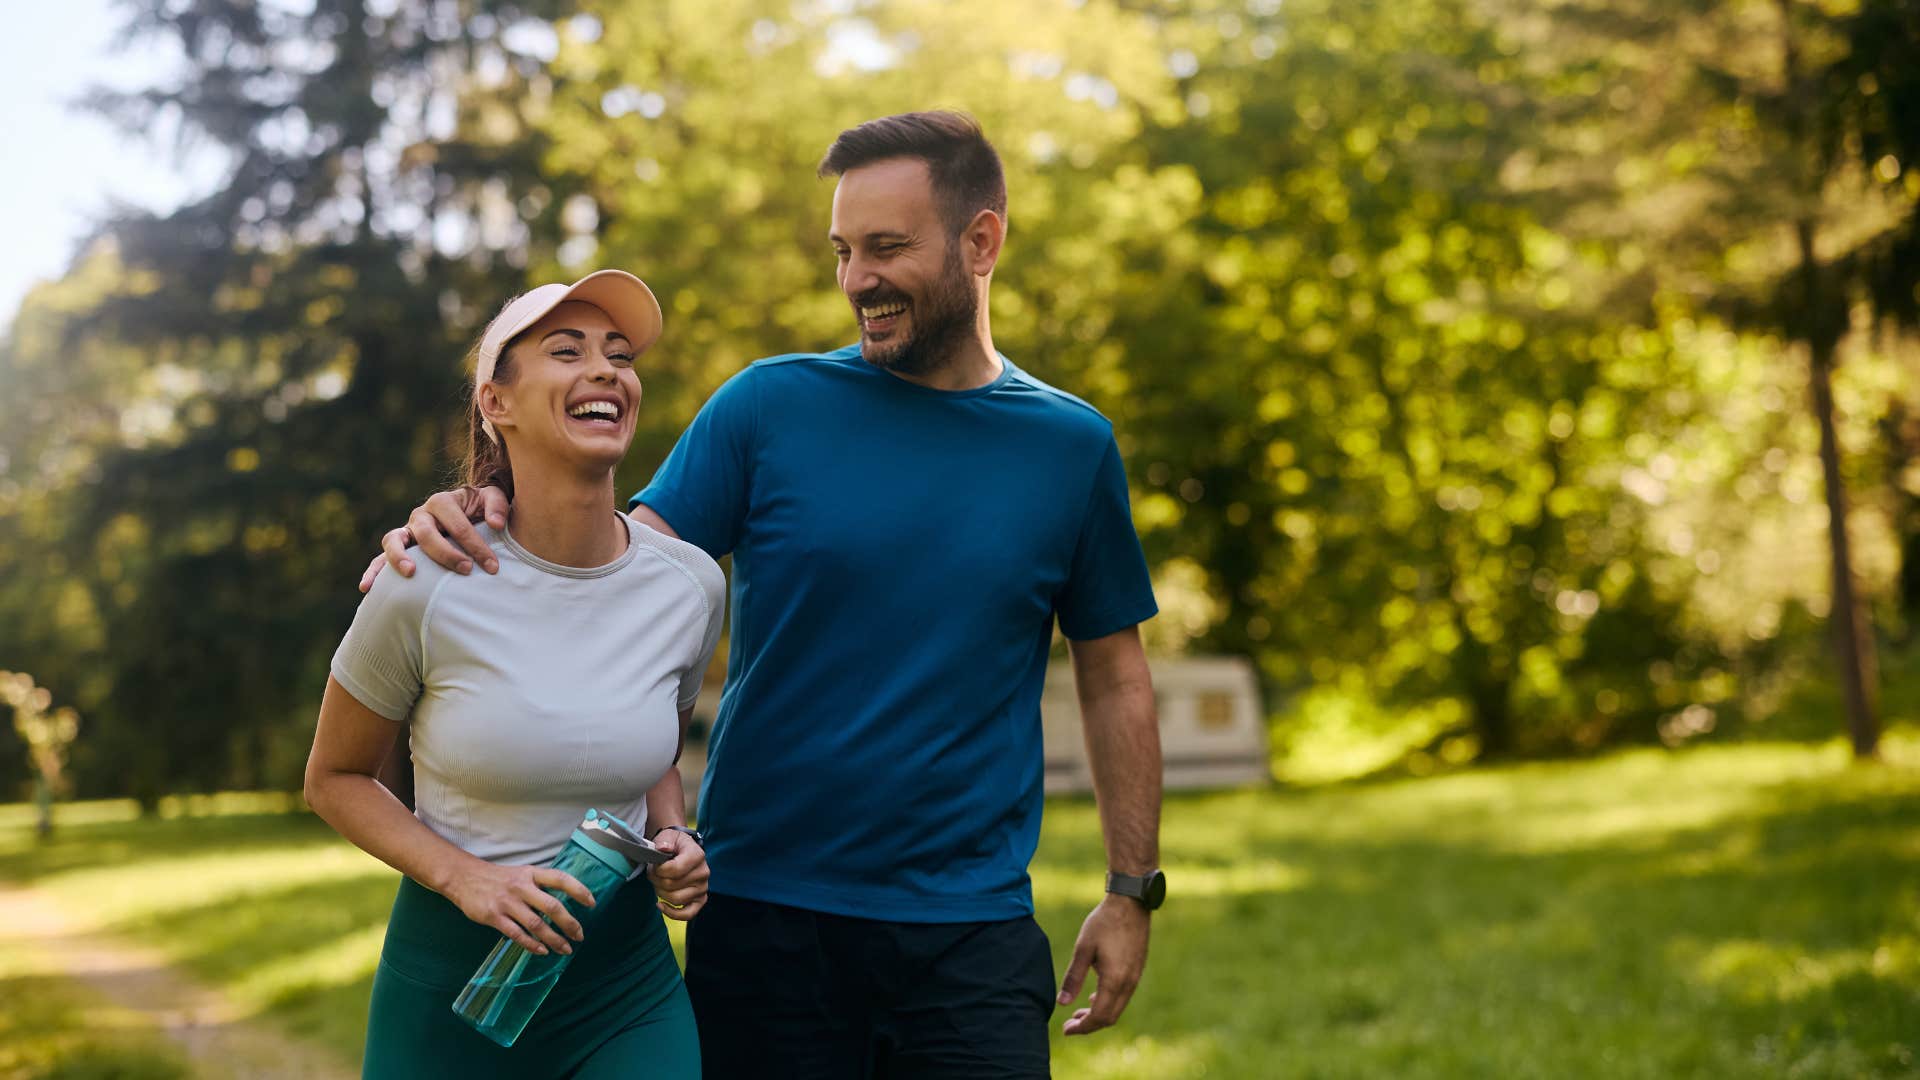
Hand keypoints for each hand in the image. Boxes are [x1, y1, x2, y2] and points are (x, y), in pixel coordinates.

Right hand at [358, 485, 509, 591]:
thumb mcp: (492, 500)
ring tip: (410, 573)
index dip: (475, 545)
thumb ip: (497, 506)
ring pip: (394, 540)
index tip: (492, 566)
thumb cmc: (481, 510)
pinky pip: (379, 558)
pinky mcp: (399, 549)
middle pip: (427, 533)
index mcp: (443, 502)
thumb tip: (497, 524)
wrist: (468, 515)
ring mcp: (407, 532)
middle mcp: (421, 515)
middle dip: (446, 553)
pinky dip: (372, 571)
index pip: (457, 524)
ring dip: (399, 556)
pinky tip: (367, 588)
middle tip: (465, 570)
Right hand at [442, 858, 594, 955]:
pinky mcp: (494, 917)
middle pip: (552, 906)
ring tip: (565, 949)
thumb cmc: (498, 878)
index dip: (578, 890)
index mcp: (531, 874)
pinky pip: (517, 934)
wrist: (463, 877)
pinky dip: (531, 944)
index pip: (560, 879)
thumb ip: (539, 886)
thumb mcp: (521, 874)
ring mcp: (507, 902)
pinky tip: (542, 951)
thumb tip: (562, 906)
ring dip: (553, 939)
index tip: (592, 904)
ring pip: (536, 924)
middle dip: (569, 923)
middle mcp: (521, 887)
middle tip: (580, 936)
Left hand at [646, 828, 709, 919]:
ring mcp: (703, 888)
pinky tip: (660, 905)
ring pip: (675, 899)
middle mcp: (703, 872)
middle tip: (653, 872)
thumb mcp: (668, 836)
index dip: (658, 870)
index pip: (673, 869)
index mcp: (697, 855)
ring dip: (660, 892)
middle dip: (656, 880)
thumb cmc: (674, 844)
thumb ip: (664, 841)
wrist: (682, 849)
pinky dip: (672, 913)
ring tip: (658, 882)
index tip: (654, 864)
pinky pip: (688, 914)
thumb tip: (663, 848)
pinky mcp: (700, 899)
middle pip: (671, 886)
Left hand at [1058, 894, 1149, 1035]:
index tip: (1065, 1029)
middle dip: (1089, 1025)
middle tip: (1069, 1023)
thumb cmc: (1104, 922)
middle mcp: (1128, 983)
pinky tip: (1094, 996)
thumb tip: (1061, 1004)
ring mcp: (1135, 977)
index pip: (1099, 1016)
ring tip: (1078, 1012)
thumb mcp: (1083, 949)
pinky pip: (1123, 996)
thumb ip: (1074, 978)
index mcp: (1114, 980)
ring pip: (1117, 1008)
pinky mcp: (1137, 970)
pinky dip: (1108, 1002)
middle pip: (1110, 1018)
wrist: (1130, 903)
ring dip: (1098, 1014)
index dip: (1082, 1027)